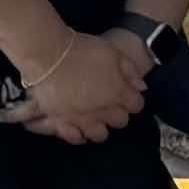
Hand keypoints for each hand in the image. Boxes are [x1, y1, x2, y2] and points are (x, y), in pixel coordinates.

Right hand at [5, 26, 148, 144]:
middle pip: (120, 121)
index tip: (129, 95)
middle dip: (119, 113)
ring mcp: (82, 118)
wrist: (48, 57)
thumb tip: (141, 86)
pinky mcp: (61, 121)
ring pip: (99, 135)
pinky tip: (79, 129)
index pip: (136, 105)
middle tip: (113, 105)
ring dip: (101, 128)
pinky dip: (79, 135)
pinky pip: (74, 137)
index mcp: (118, 92)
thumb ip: (129, 71)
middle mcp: (103, 110)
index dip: (134, 99)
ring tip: (97, 119)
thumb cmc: (82, 51)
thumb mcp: (113, 53)